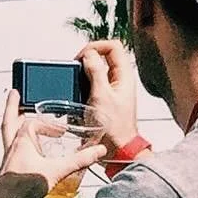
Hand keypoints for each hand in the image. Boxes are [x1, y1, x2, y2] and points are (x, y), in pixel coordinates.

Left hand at [0, 90, 105, 197]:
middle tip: (13, 95)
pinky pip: (13, 151)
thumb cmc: (22, 188)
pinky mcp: (8, 171)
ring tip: (26, 121)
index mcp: (21, 142)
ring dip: (17, 126)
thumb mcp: (56, 171)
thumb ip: (79, 160)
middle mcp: (11, 148)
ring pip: (10, 136)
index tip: (61, 132)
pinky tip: (31, 153)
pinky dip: (21, 146)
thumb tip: (99, 151)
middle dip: (12, 107)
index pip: (32, 122)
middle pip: (10, 121)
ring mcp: (8, 159)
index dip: (48, 124)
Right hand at [77, 40, 140, 156]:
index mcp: (124, 75)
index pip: (112, 46)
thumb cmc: (113, 127)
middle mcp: (118, 81)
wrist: (116, 150)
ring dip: (80, 78)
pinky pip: (89, 89)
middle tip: (73, 70)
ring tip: (73, 86)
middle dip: (85, 62)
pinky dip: (79, 91)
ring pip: (94, 73)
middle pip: (102, 58)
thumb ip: (95, 72)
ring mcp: (110, 91)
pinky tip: (74, 100)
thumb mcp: (101, 95)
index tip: (80, 57)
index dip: (95, 47)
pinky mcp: (102, 102)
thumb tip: (88, 54)